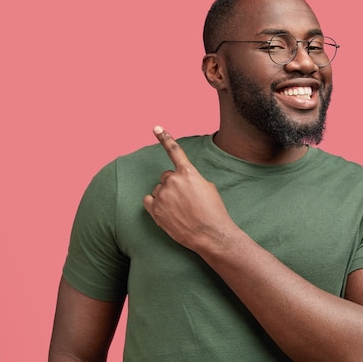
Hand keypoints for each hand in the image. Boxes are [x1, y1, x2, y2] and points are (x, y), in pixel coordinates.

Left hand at [143, 126, 236, 252]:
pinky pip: (149, 201)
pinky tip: (167, 213)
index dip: (165, 137)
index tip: (156, 127)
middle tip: (185, 199)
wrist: (211, 234)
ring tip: (179, 210)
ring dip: (166, 196)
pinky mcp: (155, 210)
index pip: (174, 150)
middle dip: (173, 184)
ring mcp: (163, 195)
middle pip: (166, 176)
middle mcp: (173, 181)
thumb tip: (183, 182)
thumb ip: (192, 179)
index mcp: (187, 172)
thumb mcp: (208, 187)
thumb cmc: (213, 211)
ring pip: (159, 190)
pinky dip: (155, 205)